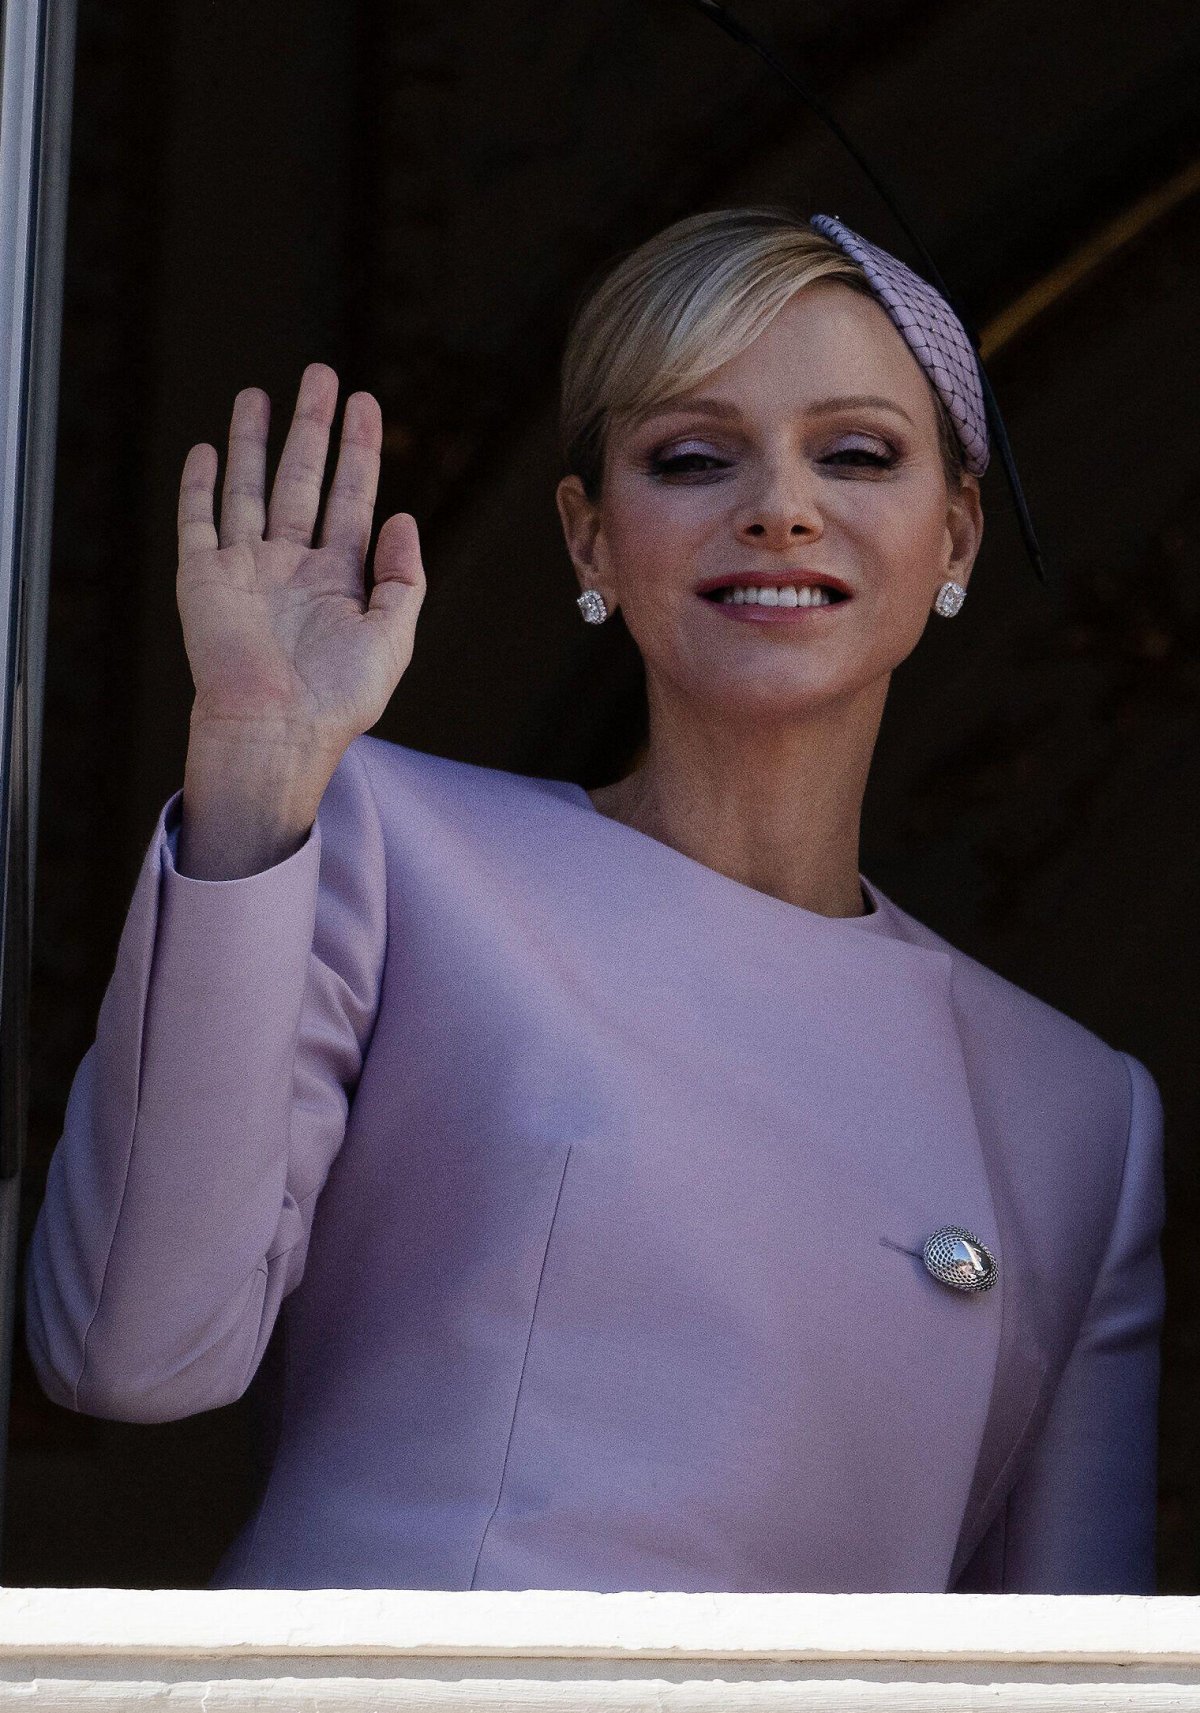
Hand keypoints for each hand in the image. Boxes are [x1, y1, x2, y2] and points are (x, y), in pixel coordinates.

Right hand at [176, 362, 424, 752]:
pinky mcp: (203, 579)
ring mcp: (245, 569)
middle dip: (310, 427)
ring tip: (258, 393)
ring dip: (253, 441)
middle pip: (301, 478)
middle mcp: (291, 566)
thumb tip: (402, 518)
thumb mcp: (393, 638)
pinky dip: (200, 486)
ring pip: (249, 488)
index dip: (359, 449)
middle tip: (319, 375)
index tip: (365, 402)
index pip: (350, 496)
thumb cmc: (337, 698)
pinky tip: (208, 451)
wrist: (276, 731)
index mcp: (338, 578)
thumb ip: (403, 578)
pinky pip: (198, 522)